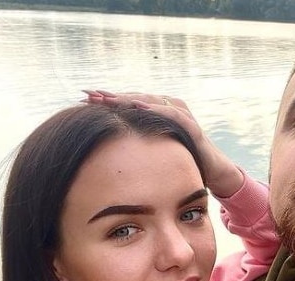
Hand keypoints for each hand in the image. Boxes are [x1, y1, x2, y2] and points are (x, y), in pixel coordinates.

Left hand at [82, 90, 243, 196]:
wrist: (212, 171)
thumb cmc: (179, 161)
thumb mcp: (151, 153)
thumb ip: (134, 148)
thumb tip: (102, 153)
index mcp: (155, 113)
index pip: (127, 103)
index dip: (106, 101)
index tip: (82, 99)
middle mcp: (167, 107)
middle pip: (134, 97)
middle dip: (110, 96)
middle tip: (88, 95)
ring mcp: (180, 113)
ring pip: (150, 101)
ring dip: (127, 99)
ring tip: (107, 99)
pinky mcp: (191, 124)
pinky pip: (172, 113)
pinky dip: (155, 109)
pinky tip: (138, 107)